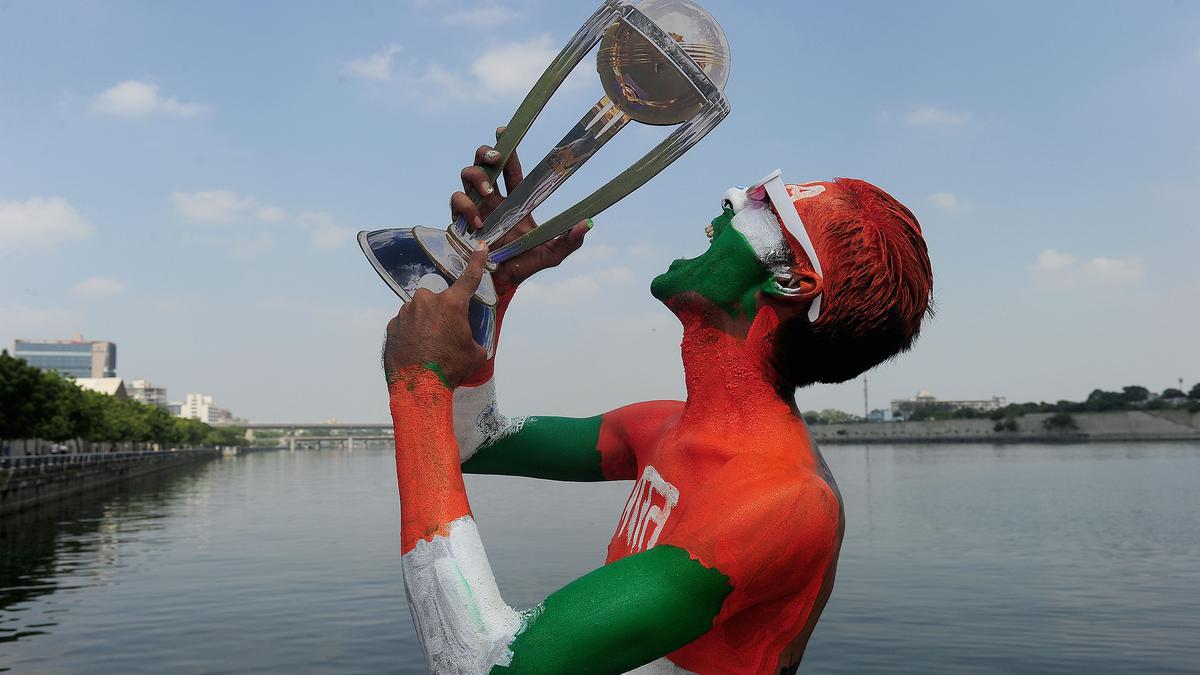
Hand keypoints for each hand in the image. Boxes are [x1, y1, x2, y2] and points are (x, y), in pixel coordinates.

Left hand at [384, 243, 489, 388]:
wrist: (419, 388)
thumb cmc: (450, 369)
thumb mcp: (475, 354)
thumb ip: (473, 338)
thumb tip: (470, 341)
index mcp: (452, 304)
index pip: (469, 277)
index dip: (477, 261)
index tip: (481, 246)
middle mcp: (427, 301)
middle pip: (438, 300)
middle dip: (441, 312)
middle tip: (444, 335)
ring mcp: (406, 312)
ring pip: (419, 311)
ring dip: (425, 324)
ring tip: (428, 348)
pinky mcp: (392, 325)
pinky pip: (405, 324)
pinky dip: (411, 334)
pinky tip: (415, 352)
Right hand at [451, 127, 590, 291]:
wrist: (503, 283)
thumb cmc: (527, 264)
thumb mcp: (553, 254)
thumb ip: (571, 240)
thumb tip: (588, 224)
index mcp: (515, 200)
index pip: (510, 168)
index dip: (508, 148)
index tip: (505, 129)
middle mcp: (493, 199)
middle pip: (482, 163)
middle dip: (485, 153)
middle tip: (495, 158)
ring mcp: (475, 207)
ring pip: (466, 176)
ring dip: (476, 178)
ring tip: (488, 193)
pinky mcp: (461, 220)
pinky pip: (456, 201)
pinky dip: (465, 205)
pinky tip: (477, 222)